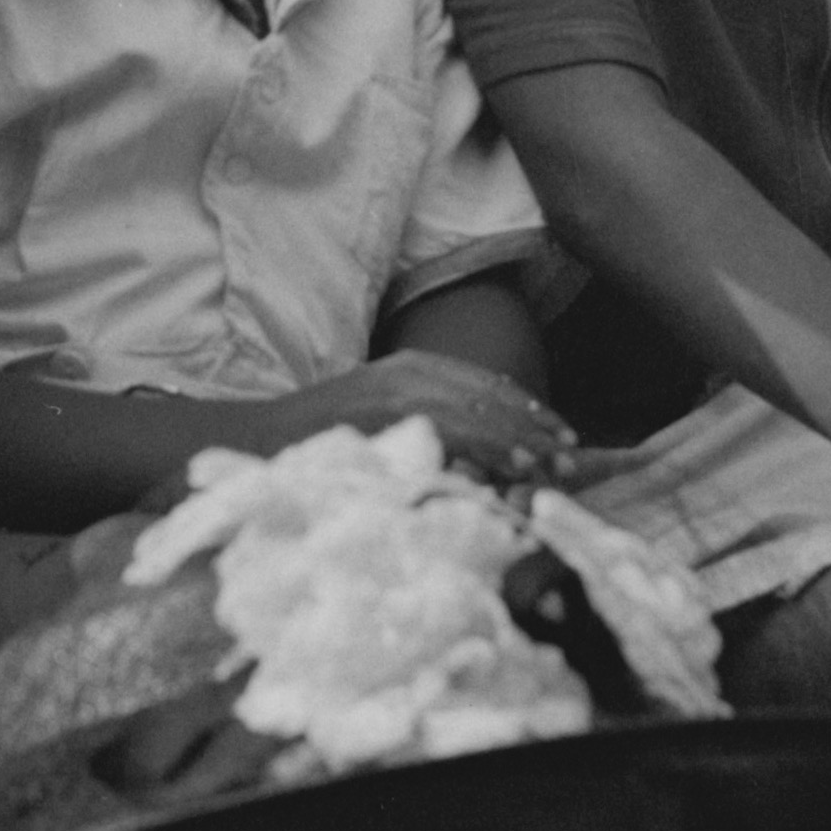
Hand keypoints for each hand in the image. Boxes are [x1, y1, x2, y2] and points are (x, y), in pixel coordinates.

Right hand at [278, 353, 577, 488]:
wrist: (259, 439)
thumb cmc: (317, 441)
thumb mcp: (378, 419)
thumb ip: (421, 422)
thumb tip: (470, 450)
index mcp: (408, 367)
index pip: (482, 381)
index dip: (524, 404)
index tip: (558, 427)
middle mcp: (409, 371)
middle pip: (490, 393)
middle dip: (535, 422)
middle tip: (571, 451)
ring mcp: (399, 391)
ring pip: (481, 410)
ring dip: (524, 437)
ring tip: (556, 462)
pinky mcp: (391, 415)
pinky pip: (457, 430)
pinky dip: (494, 446)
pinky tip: (520, 464)